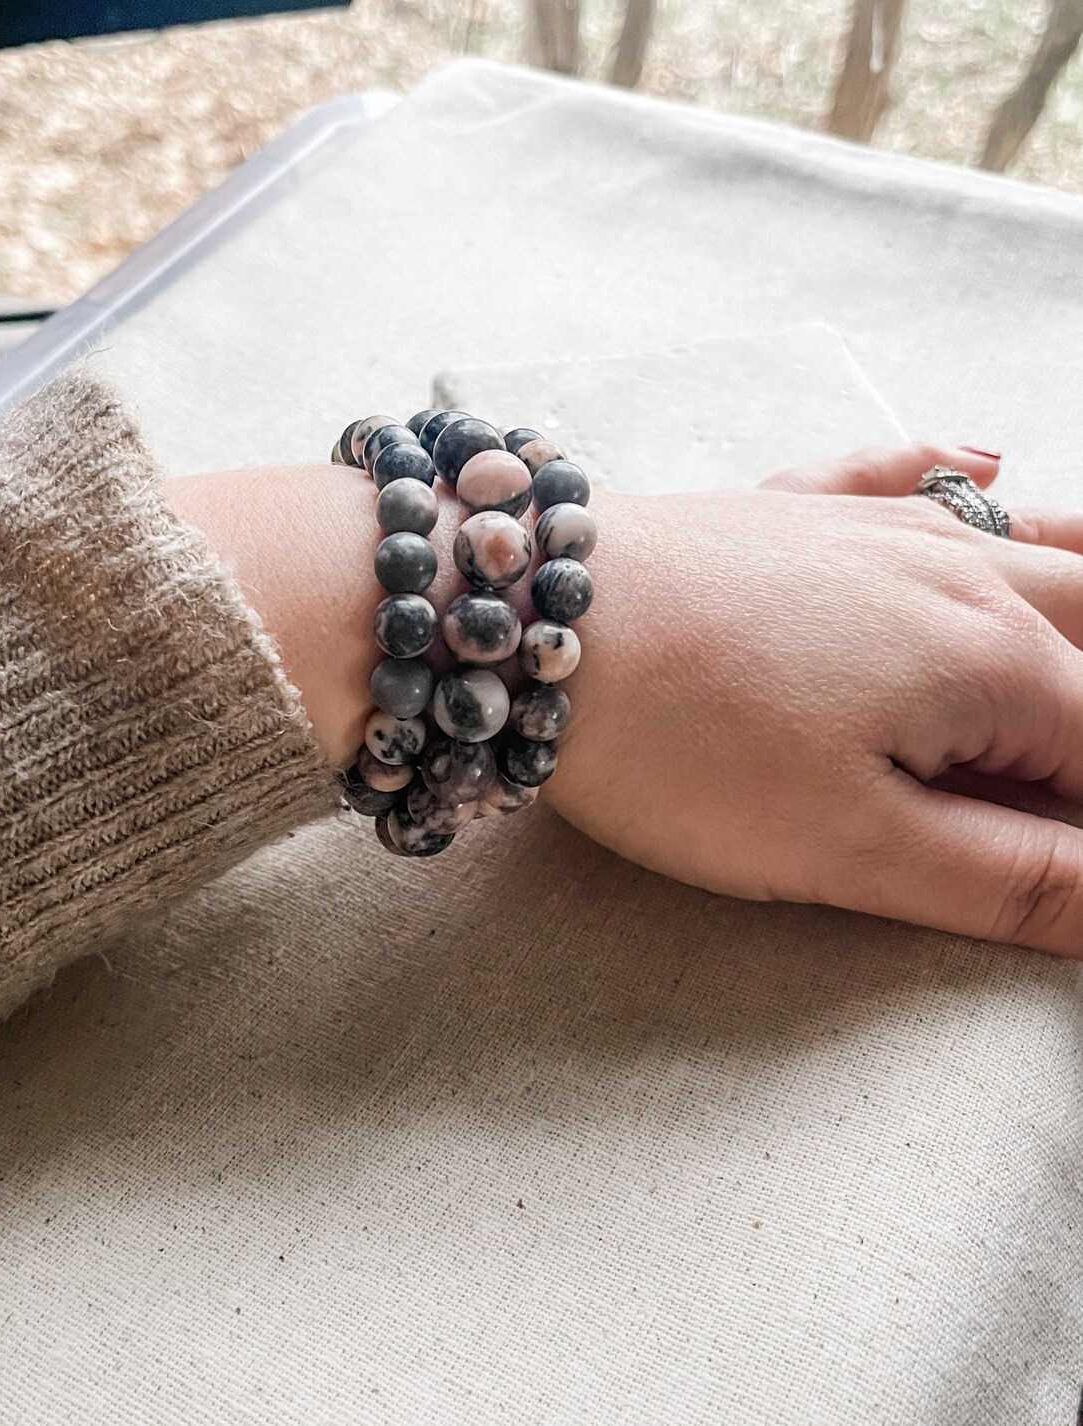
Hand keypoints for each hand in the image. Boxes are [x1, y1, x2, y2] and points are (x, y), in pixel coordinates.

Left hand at [540, 443, 1082, 957]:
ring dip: (1077, 587)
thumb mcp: (854, 847)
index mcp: (996, 664)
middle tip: (1062, 770)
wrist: (527, 620)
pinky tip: (981, 460)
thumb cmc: (682, 743)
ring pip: (1027, 543)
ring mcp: (875, 527)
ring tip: (1080, 631)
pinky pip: (901, 471)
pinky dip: (954, 473)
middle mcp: (959, 575)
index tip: (1056, 864)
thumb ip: (1014, 880)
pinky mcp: (797, 511)